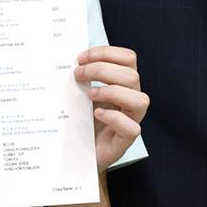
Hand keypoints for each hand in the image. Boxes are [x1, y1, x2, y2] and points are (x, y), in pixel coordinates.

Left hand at [75, 45, 147, 171]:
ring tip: (89, 95)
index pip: (128, 59)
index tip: (80, 58)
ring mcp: (131, 121)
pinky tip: (96, 114)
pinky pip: (133, 128)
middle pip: (132, 76)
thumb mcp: (79, 93)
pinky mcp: (124, 142)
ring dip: (112, 92)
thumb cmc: (79, 120)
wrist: (76, 153)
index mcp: (122, 84)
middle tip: (78, 75)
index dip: (106, 53)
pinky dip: (114, 118)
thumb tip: (66, 59)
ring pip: (140, 100)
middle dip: (102, 70)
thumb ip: (80, 77)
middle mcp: (130, 100)